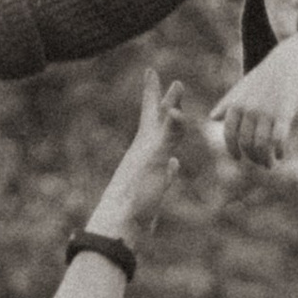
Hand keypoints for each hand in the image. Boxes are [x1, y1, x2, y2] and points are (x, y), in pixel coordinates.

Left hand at [85, 74, 190, 244]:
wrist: (120, 228)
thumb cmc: (136, 195)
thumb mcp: (154, 160)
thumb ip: (167, 135)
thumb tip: (176, 110)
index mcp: (144, 143)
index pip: (151, 110)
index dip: (153, 90)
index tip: (150, 69)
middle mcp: (144, 153)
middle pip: (156, 122)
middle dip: (164, 102)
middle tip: (173, 85)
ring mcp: (148, 171)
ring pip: (161, 145)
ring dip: (170, 131)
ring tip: (177, 121)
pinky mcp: (152, 190)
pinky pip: (164, 172)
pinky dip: (171, 165)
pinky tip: (174, 165)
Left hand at [212, 31, 297, 170]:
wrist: (288, 63)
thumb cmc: (263, 77)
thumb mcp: (241, 88)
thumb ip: (226, 104)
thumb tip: (212, 118)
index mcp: (236, 105)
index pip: (229, 134)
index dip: (232, 149)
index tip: (238, 158)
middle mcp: (249, 110)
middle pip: (246, 143)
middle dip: (252, 157)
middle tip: (259, 162)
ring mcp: (266, 113)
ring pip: (261, 145)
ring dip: (265, 159)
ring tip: (269, 163)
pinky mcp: (284, 115)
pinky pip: (278, 140)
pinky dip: (279, 152)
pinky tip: (281, 155)